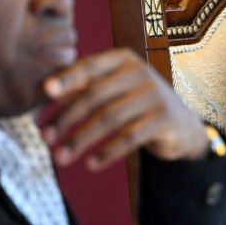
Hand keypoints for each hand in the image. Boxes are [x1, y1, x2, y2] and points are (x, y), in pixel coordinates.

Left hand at [40, 49, 207, 169]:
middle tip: (45, 138)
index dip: (66, 79)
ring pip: (109, 119)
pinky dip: (108, 153)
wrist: (181, 126)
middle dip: (66, 118)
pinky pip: (130, 138)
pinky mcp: (165, 119)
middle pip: (95, 96)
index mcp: (124, 60)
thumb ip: (85, 88)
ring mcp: (155, 95)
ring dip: (81, 140)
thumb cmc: (137, 105)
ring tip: (60, 158)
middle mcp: (141, 72)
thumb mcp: (114, 90)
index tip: (45, 93)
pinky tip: (91, 164)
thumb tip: (45, 94)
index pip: (90, 66)